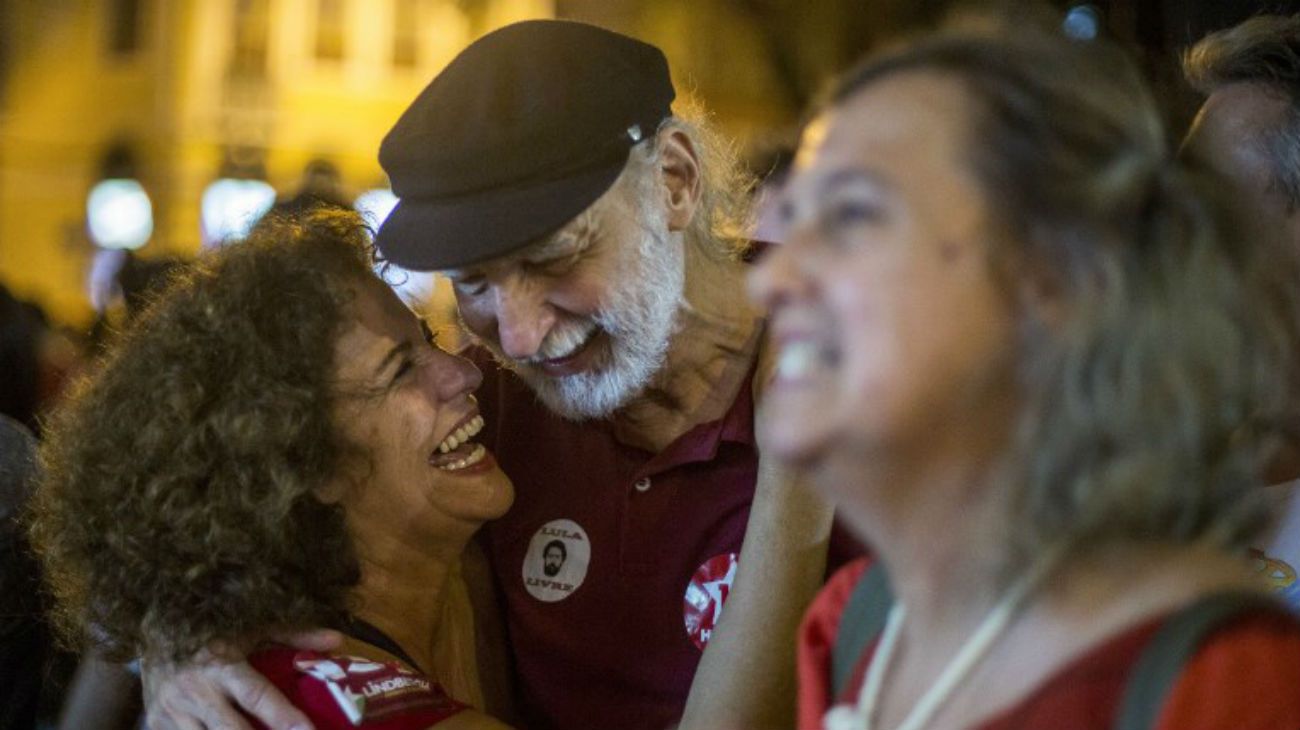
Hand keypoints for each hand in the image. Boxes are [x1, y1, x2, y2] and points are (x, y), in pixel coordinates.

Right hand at [142, 629, 340, 729]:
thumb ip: (293, 637)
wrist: (152, 633)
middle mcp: (197, 691)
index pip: (257, 696)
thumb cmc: (211, 632)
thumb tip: (337, 641)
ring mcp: (173, 713)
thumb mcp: (251, 630)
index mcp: (222, 665)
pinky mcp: (156, 725)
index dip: (282, 717)